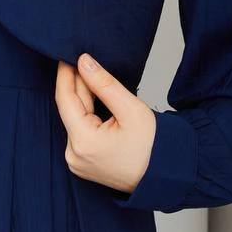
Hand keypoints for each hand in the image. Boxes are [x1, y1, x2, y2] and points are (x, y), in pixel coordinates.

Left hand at [55, 54, 156, 194]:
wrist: (166, 175)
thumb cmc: (154, 146)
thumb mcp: (130, 108)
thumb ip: (103, 83)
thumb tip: (84, 62)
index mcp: (84, 142)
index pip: (65, 99)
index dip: (65, 75)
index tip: (67, 56)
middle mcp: (74, 155)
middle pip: (70, 109)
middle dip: (78, 85)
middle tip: (85, 62)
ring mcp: (77, 162)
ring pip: (75, 119)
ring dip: (83, 99)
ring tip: (94, 80)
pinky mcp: (83, 163)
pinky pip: (79, 132)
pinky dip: (86, 115)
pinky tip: (95, 101)